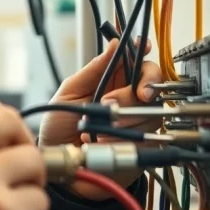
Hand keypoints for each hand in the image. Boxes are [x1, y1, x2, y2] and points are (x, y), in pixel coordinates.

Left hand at [38, 39, 163, 200]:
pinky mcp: (144, 143)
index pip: (134, 61)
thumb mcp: (68, 94)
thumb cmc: (60, 129)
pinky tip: (105, 141)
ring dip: (122, 119)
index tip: (142, 48)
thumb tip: (113, 44)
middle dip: (131, 91)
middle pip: (149, 82)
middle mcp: (127, 98)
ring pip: (150, 108)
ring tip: (97, 128)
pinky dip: (123, 137)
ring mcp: (137, 120)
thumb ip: (93, 71)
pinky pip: (148, 133)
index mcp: (110, 82)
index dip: (141, 51)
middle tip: (109, 102)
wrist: (63, 166)